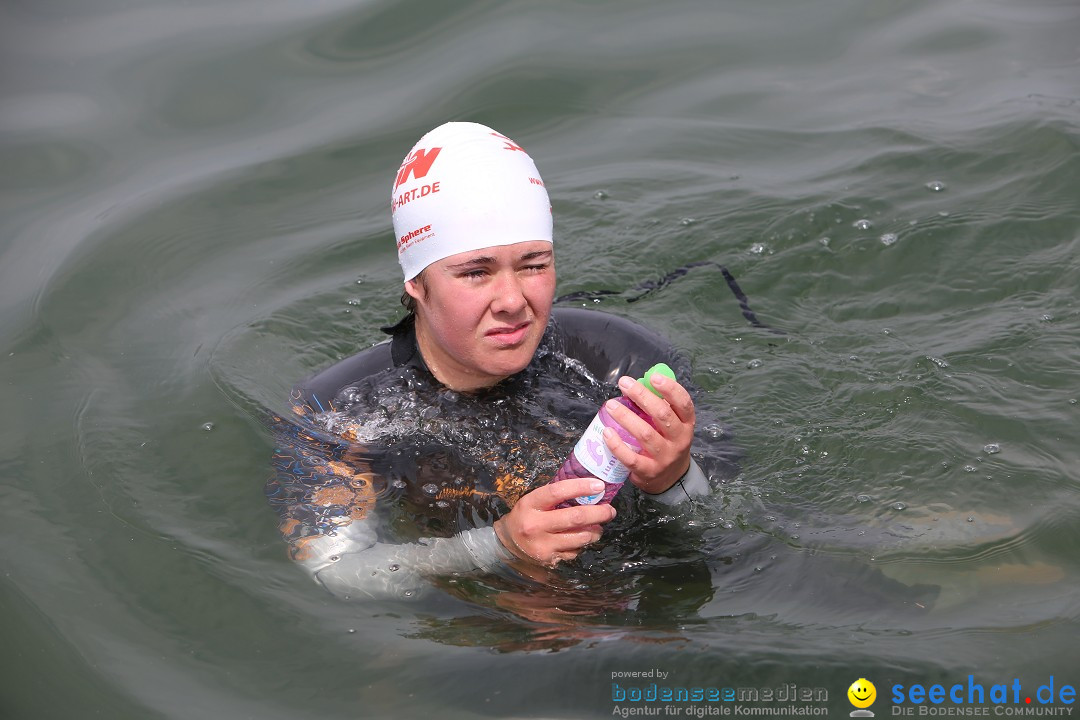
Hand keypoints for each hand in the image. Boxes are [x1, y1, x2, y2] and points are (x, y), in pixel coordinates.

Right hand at [493, 477, 616, 566]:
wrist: (507, 544)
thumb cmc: (525, 516)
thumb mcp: (533, 501)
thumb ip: (556, 496)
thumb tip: (588, 489)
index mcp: (530, 504)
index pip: (558, 491)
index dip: (580, 487)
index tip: (599, 485)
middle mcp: (536, 525)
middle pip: (575, 518)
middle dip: (598, 513)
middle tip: (610, 510)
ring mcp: (543, 545)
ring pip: (580, 537)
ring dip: (595, 531)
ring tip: (599, 525)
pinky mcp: (550, 559)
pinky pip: (575, 551)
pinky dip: (583, 543)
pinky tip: (582, 538)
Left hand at [602, 372, 695, 494]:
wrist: (670, 478)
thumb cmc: (667, 443)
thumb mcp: (672, 425)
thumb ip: (659, 406)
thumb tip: (637, 384)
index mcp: (686, 424)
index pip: (683, 403)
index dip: (670, 388)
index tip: (653, 377)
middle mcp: (679, 440)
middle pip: (662, 415)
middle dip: (642, 396)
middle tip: (624, 384)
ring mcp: (665, 457)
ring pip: (645, 434)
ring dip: (626, 417)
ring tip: (611, 405)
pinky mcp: (649, 471)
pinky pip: (631, 458)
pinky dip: (617, 445)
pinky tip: (607, 432)